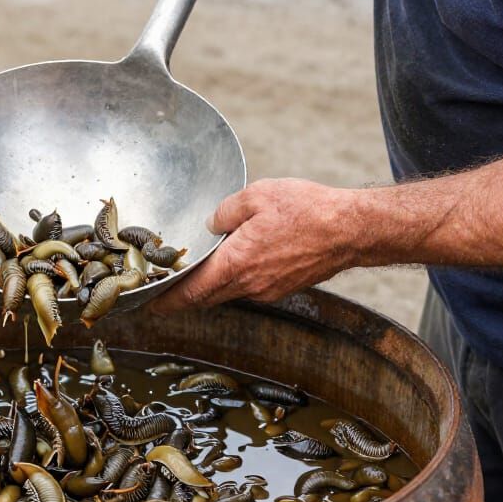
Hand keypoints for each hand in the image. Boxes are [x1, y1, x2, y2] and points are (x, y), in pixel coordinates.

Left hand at [153, 178, 359, 312]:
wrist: (352, 230)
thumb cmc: (307, 210)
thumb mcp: (257, 196)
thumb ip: (225, 211)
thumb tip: (212, 225)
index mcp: (237, 264)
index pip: (193, 291)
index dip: (168, 300)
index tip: (150, 306)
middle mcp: (251, 285)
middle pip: (207, 297)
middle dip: (184, 296)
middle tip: (164, 291)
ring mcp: (269, 290)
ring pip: (229, 292)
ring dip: (211, 286)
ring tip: (197, 272)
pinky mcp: (284, 287)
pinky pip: (250, 287)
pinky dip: (235, 280)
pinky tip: (236, 261)